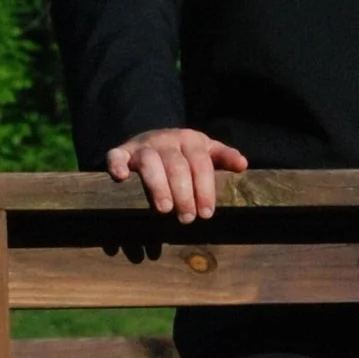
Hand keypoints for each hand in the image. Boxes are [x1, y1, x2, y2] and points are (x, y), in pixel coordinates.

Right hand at [106, 127, 249, 222]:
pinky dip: (117, 164)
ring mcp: (142, 146)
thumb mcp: (205, 151)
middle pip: (177, 166)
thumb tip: (243, 165)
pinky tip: (122, 178)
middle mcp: (166, 140)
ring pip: (150, 162)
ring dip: (158, 185)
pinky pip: (116, 155)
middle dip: (184, 193)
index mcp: (190, 140)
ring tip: (164, 209)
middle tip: (187, 218)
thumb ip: (223, 157)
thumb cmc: (184, 153)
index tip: (206, 213)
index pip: (201, 163)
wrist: (151, 139)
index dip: (205, 188)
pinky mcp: (122, 151)